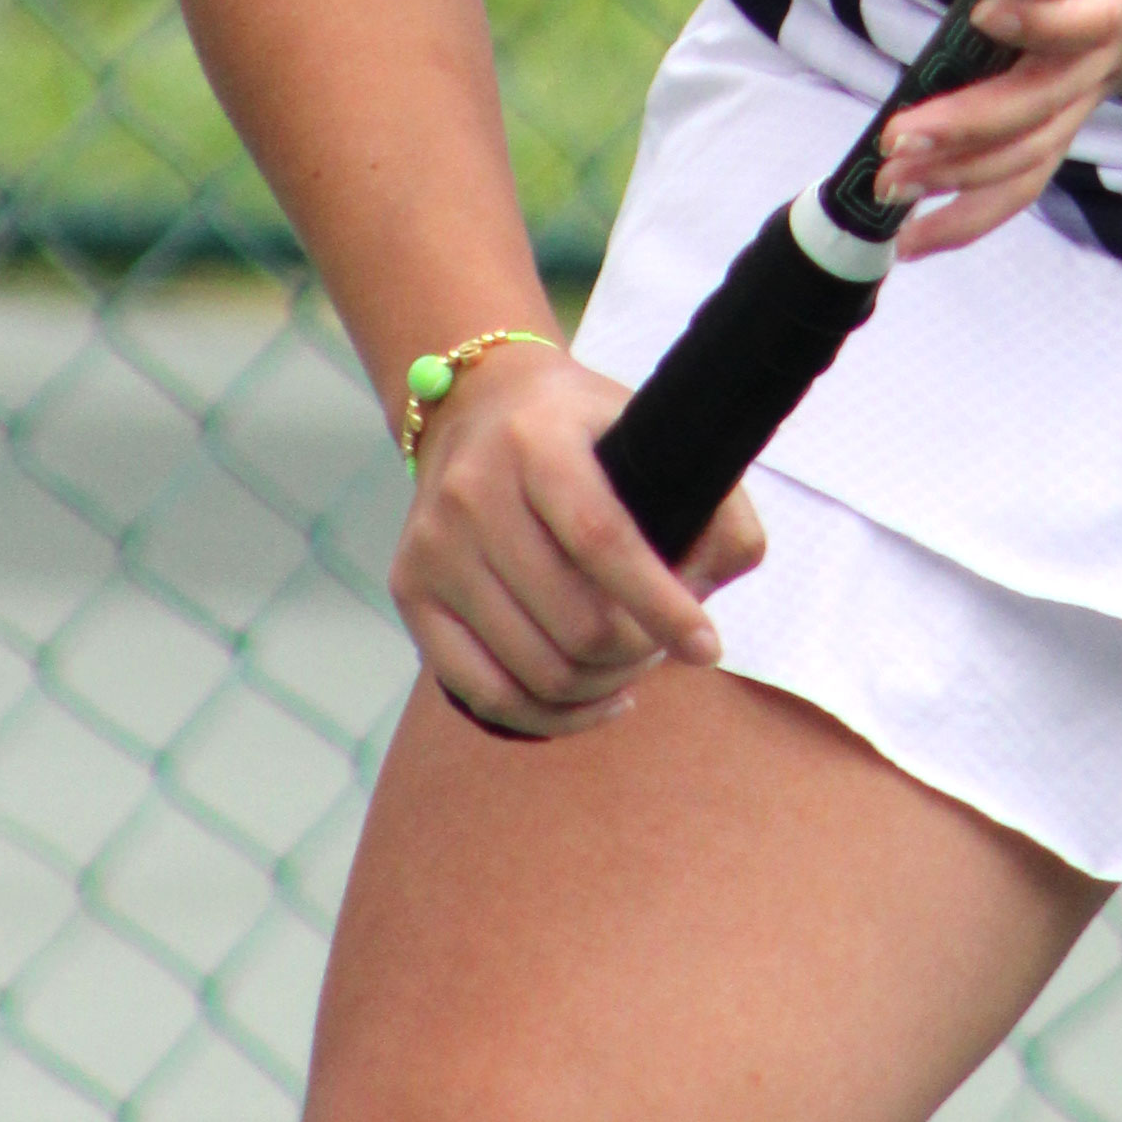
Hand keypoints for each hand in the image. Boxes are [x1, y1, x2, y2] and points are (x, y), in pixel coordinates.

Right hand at [388, 333, 767, 738]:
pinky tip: (595, 700)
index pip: (602, 540)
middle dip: (638, 652)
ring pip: (533, 669)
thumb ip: (711, 503)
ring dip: (601, 686)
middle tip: (665, 644)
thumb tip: (711, 589)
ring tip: (633, 665)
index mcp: (538, 441)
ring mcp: (432, 547)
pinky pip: (482, 692)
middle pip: (572, 622)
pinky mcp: (410, 591)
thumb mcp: (650, 430)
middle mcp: (472, 492)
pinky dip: (550, 717)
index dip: (660, 605)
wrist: (474, 404)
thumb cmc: (581, 429)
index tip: (707, 646)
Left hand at [877, 0, 1121, 256]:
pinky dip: (984, 198)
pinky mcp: (1102, 87)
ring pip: (1038, 144)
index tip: (987, 11)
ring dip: (963, 175)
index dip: (1047, 21)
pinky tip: (920, 231)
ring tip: (887, 190)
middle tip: (899, 141)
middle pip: (1048, 101)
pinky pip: (1041, 156)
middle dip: (974, 126)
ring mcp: (1114, 75)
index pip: (1097, 15)